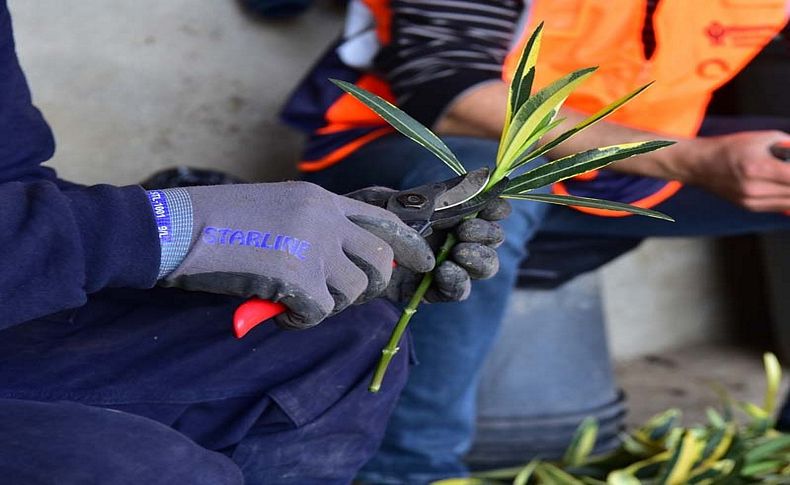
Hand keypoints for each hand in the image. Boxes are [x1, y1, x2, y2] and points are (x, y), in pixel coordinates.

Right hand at [160, 182, 433, 328]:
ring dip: (329, 305)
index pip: (384, 221)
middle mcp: (324, 218)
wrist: (175, 228)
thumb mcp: (278, 209)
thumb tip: (349, 264)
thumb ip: (316, 228)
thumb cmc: (219, 222)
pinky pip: (320, 312)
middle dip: (371, 286)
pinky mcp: (295, 275)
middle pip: (380, 260)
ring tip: (295, 299)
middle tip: (341, 296)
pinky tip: (277, 310)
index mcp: (321, 199)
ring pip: (353, 291)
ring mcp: (312, 245)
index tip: (424, 263)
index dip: (410, 245)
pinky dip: (300, 319)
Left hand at [346, 187, 510, 302]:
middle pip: (490, 239)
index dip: (495, 208)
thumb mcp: (384, 201)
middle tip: (465, 231)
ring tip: (460, 252)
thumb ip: (422, 197)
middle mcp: (449, 237)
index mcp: (445, 211)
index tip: (495, 206)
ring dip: (479, 259)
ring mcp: (442, 264)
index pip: (483, 208)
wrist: (329, 250)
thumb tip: (463, 187)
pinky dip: (457, 282)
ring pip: (481, 266)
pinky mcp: (427, 291)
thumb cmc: (353, 218)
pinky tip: (445, 272)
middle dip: (486, 234)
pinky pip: (455, 291)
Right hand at [684, 130, 789, 211]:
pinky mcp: (749, 206)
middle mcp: (753, 188)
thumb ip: (789, 146)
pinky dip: (788, 199)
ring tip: (789, 180)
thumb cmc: (730, 148)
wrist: (700, 165)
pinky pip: (779, 206)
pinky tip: (786, 189)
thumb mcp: (763, 138)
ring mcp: (750, 200)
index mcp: (757, 167)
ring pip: (789, 203)